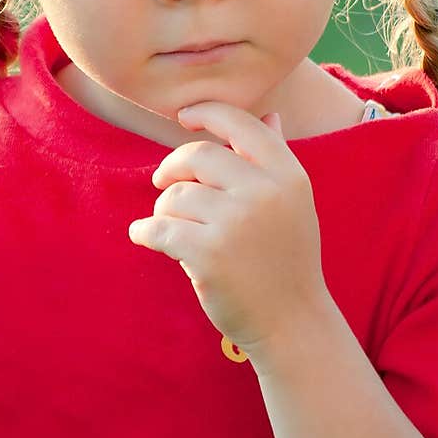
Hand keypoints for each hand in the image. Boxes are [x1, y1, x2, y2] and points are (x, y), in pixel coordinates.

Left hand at [128, 102, 329, 355]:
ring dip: (164, 211)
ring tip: (175, 230)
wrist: (293, 323)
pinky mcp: (209, 254)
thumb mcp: (293, 204)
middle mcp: (265, 192)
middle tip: (163, 185)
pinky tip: (144, 237)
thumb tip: (269, 114)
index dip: (207, 113)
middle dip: (173, 169)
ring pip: (175, 195)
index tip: (184, 118)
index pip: (240, 124)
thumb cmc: (286, 260)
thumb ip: (276, 158)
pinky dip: (145, 232)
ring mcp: (237, 223)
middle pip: (198, 156)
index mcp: (288, 175)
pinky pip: (158, 228)